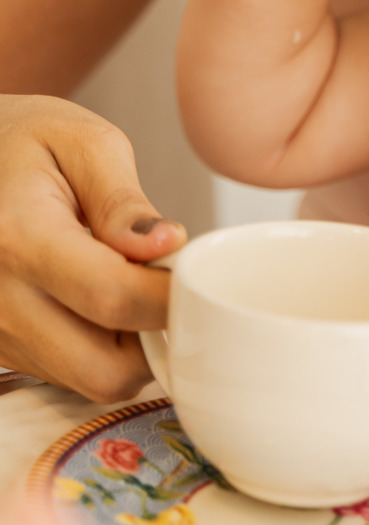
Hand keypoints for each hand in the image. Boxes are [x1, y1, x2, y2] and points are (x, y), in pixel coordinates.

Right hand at [0, 95, 182, 402]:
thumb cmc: (25, 142)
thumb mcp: (83, 144)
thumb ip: (125, 201)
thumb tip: (167, 245)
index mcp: (19, 238)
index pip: (113, 297)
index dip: (170, 294)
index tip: (195, 270)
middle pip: (105, 369)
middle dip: (155, 338)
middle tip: (164, 284)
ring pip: (91, 382)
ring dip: (131, 347)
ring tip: (129, 283)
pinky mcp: (1, 349)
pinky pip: (68, 375)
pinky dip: (101, 349)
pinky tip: (100, 299)